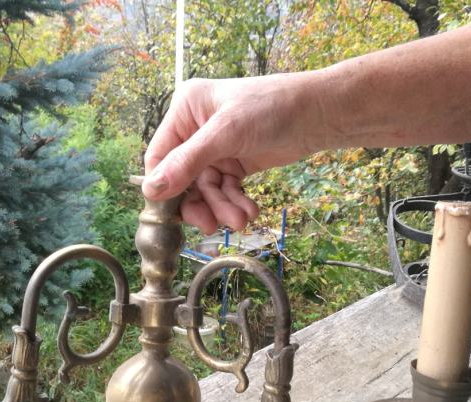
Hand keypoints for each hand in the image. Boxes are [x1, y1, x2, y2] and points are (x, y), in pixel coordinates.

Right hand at [143, 74, 319, 233]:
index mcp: (185, 110)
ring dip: (222, 207)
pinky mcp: (235, 162)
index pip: (159, 156)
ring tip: (240, 220)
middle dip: (200, 203)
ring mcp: (215, 147)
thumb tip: (151, 189)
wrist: (318, 113)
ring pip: (207, 189)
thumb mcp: (226, 134)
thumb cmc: (272, 107)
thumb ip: (187, 162)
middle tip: (210, 225)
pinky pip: (226, 190)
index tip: (173, 213)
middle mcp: (195, 129)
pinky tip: (249, 211)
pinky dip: (235, 203)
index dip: (163, 187)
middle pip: (183, 179)